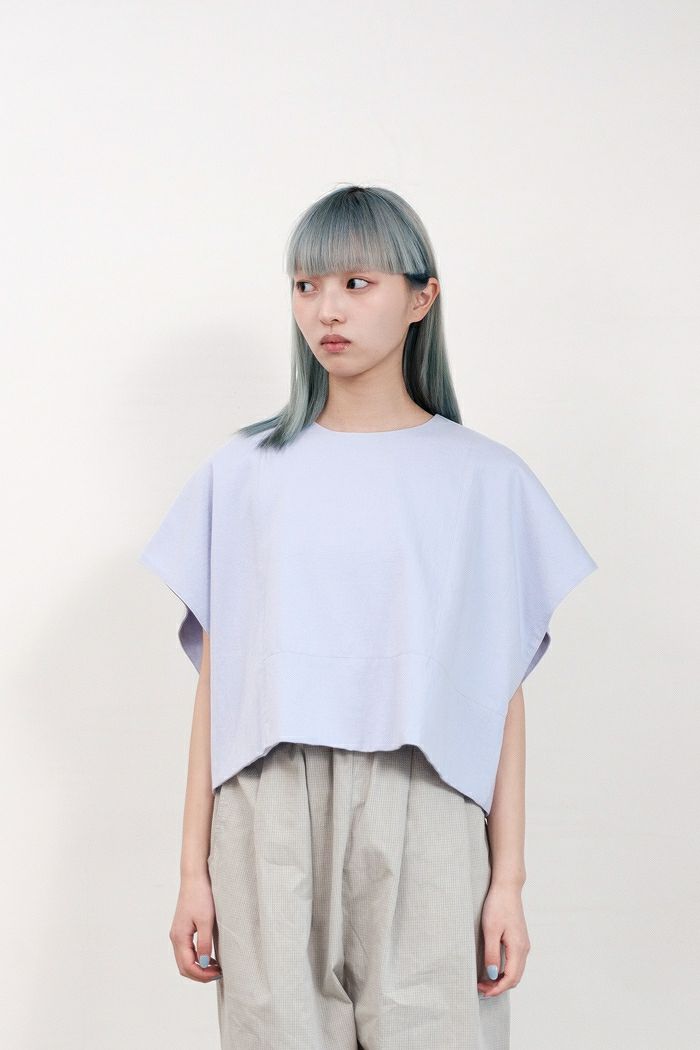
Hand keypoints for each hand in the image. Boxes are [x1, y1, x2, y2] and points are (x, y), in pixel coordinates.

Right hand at [169, 871, 222, 982]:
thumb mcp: (206, 921)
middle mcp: (175, 938)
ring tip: (216, 967)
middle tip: (218, 973)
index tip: (218, 973)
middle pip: (184, 967)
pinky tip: (209, 957)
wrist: (195, 877)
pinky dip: (197, 958)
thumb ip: (204, 944)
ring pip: (185, 960)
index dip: (202, 975)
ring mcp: (178, 934)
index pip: (187, 966)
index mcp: (179, 937)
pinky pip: (187, 951)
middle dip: (200, 974)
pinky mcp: (182, 929)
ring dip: (198, 967)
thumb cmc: (201, 896)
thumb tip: (202, 964)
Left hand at [476, 882, 530, 997]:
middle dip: (498, 987)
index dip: (497, 989)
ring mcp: (524, 944)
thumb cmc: (497, 906)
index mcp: (518, 948)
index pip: (510, 978)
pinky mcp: (520, 940)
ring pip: (516, 971)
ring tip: (484, 980)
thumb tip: (492, 976)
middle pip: (515, 978)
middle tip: (480, 987)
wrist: (507, 888)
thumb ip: (492, 954)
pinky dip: (505, 971)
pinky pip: (515, 963)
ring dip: (502, 980)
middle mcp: (524, 949)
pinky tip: (493, 969)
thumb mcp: (490, 930)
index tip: (482, 991)